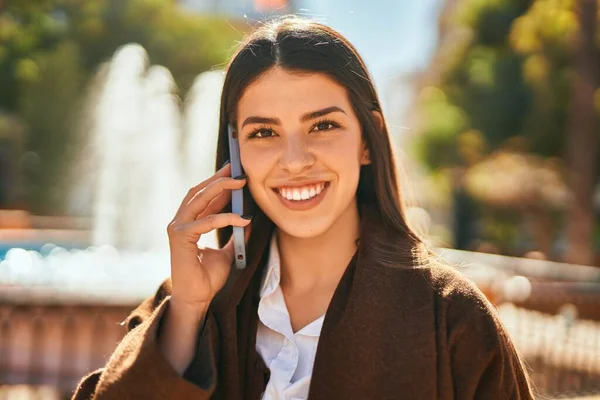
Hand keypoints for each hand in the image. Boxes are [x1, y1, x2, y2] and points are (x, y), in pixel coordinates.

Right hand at [166, 163, 250, 315]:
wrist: (198, 298)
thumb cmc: (208, 277)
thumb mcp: (228, 251)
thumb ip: (235, 234)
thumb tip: (250, 218)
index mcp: (190, 222)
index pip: (204, 195)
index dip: (220, 182)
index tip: (237, 171)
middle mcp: (181, 222)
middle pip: (199, 191)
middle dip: (219, 177)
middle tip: (238, 167)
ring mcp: (178, 228)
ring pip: (199, 199)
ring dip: (220, 188)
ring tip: (240, 181)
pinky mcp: (180, 238)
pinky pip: (205, 221)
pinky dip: (225, 217)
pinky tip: (242, 217)